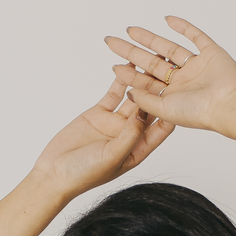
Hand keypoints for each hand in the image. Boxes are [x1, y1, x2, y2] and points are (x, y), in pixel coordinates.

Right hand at [30, 77, 173, 203]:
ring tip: (151, 61)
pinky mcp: (99, 114)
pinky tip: (127, 66)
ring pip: (132, 98)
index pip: (161, 128)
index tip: (181, 93)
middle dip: (159, 90)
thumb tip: (144, 113)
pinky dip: (120, 80)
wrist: (54, 173)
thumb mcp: (112, 157)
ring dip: (141, 81)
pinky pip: (113, 94)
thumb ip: (129, 136)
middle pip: (149, 109)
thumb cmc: (84, 174)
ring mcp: (115, 123)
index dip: (171, 111)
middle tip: (171, 68)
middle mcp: (130, 134)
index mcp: (139, 149)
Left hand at [104, 18, 235, 132]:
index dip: (129, 73)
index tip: (113, 65)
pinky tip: (168, 19)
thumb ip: (145, 101)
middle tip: (111, 41)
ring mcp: (197, 67)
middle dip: (131, 52)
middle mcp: (184, 81)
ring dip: (150, 38)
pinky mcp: (211, 54)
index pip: (146, 81)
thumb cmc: (199, 113)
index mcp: (173, 96)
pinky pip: (196, 37)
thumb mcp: (164, 111)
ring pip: (169, 48)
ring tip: (130, 30)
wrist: (228, 105)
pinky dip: (183, 27)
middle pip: (152, 63)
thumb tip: (128, 92)